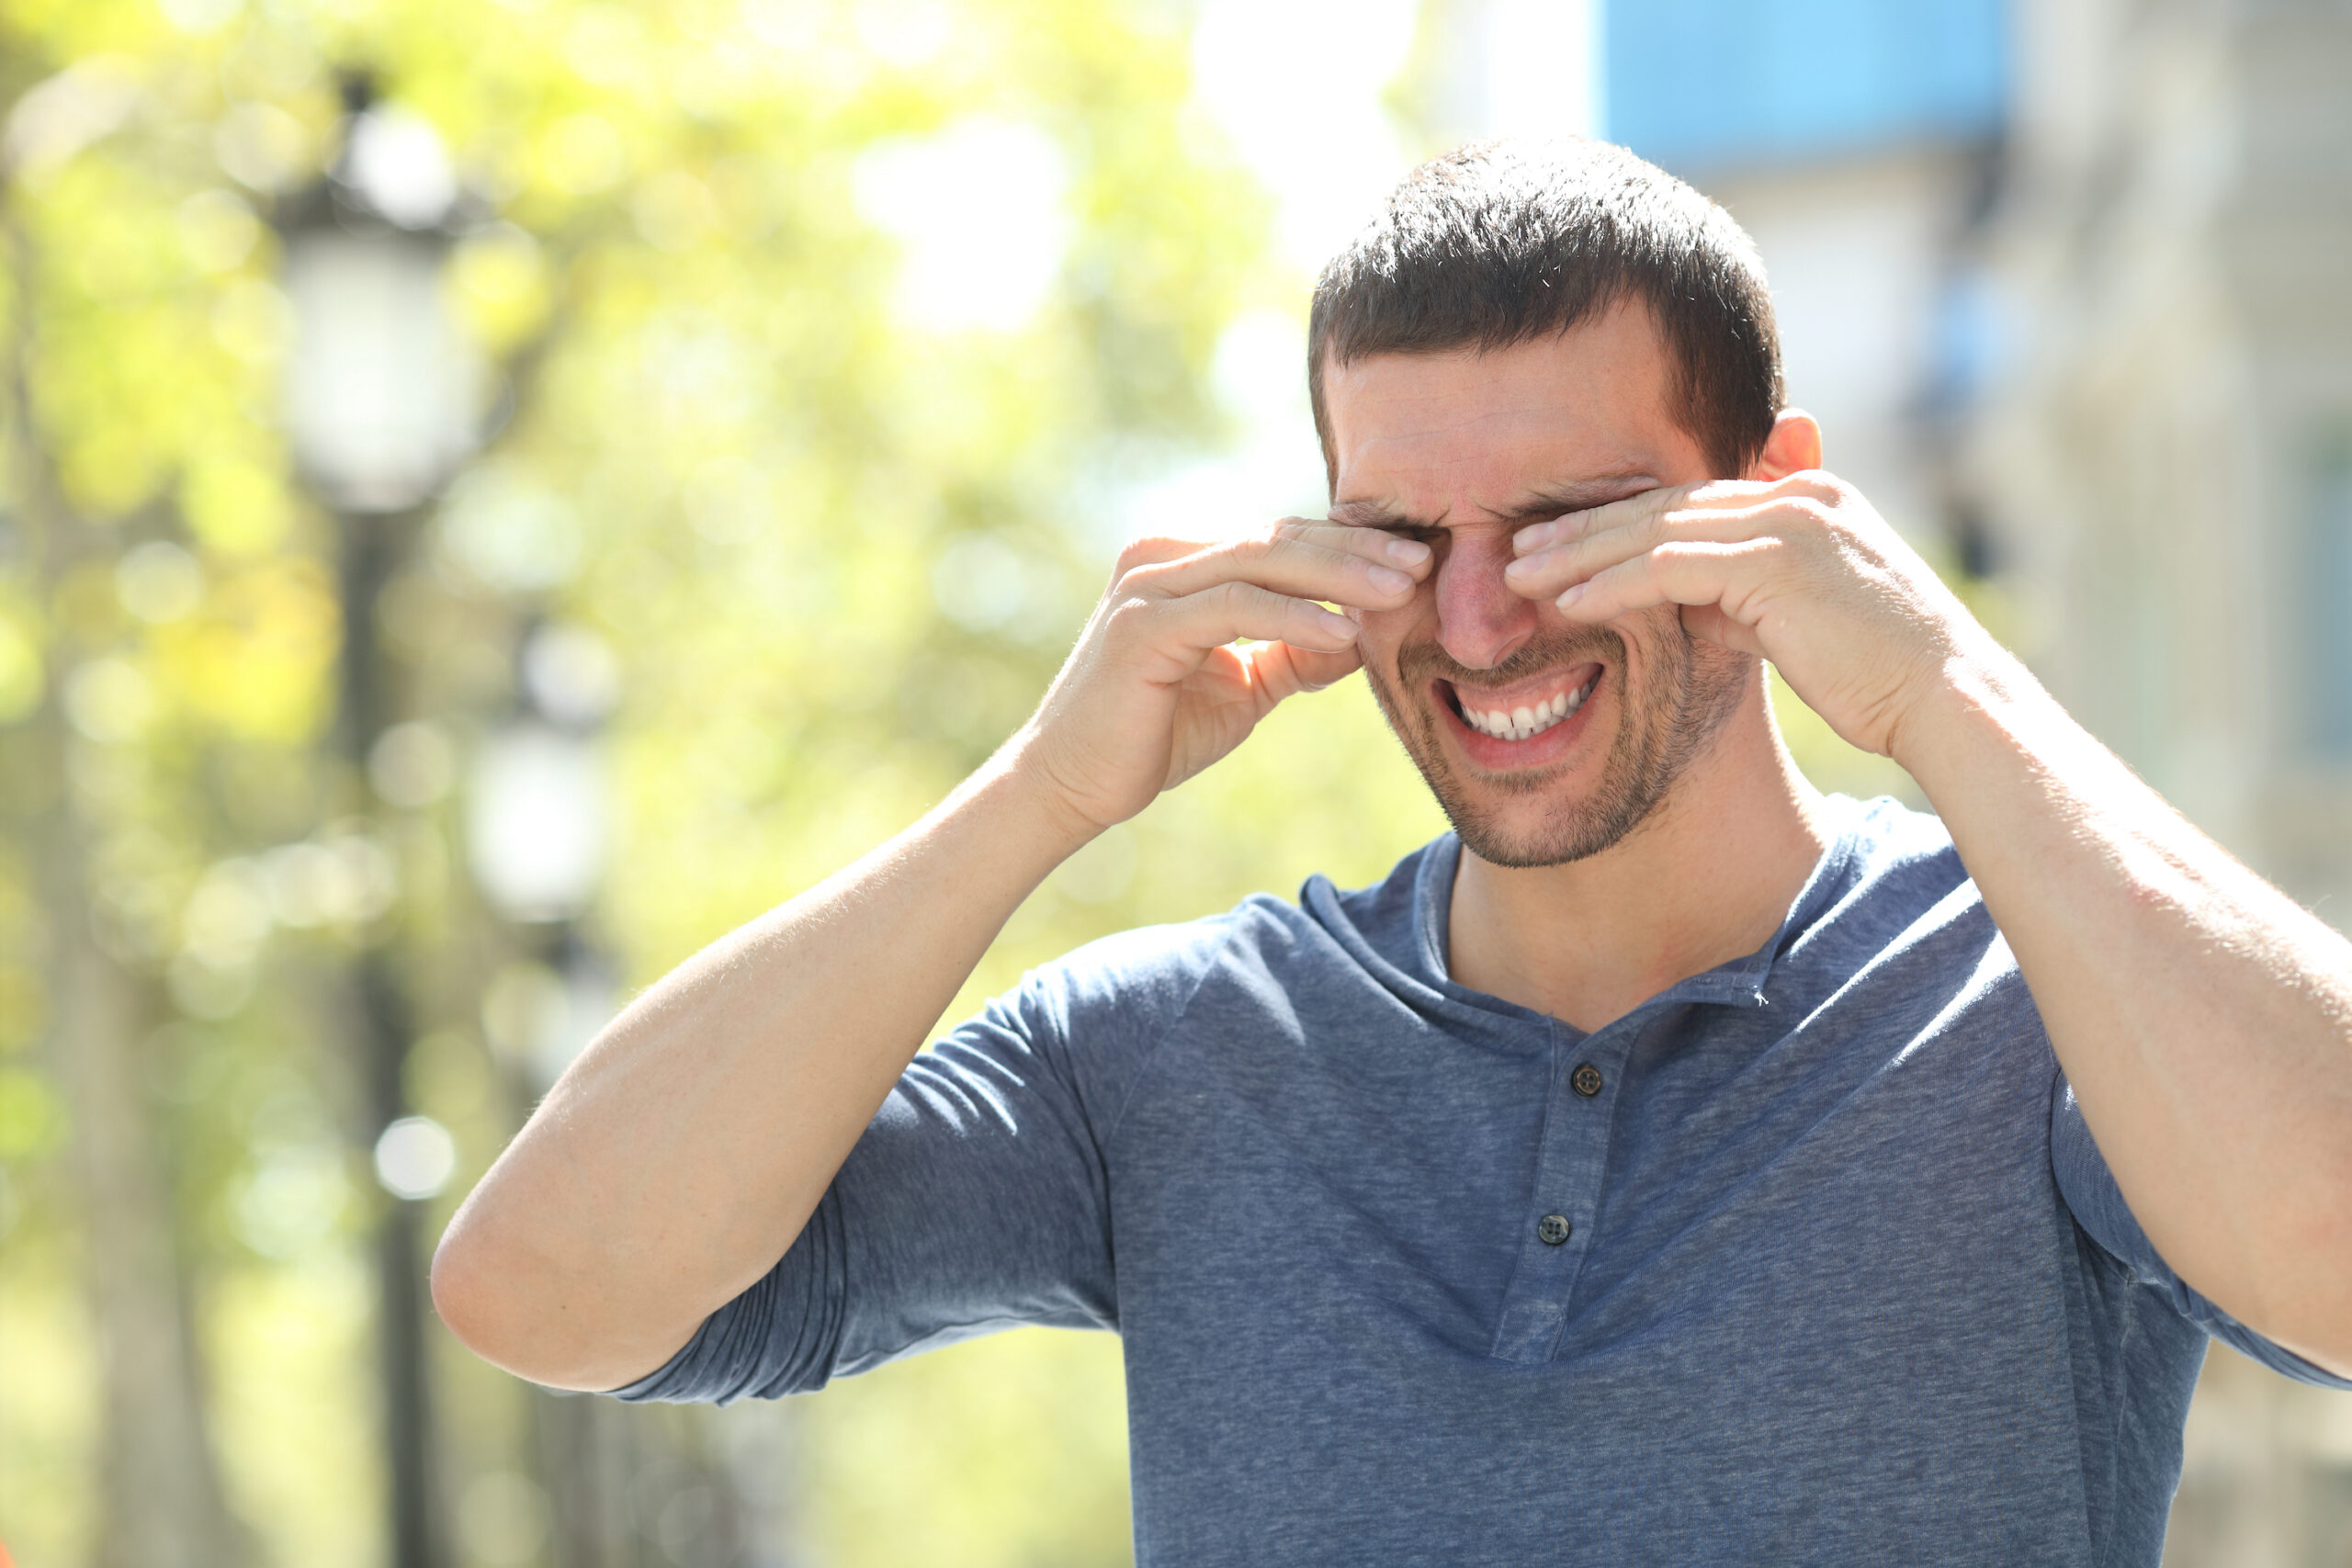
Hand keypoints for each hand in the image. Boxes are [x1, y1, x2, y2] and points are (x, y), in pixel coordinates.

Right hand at [1011, 520, 1432, 835]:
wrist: (1073, 786)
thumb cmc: (1154, 735)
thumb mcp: (1244, 688)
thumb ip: (1295, 654)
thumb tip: (1363, 635)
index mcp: (1185, 563)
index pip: (1283, 542)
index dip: (1353, 549)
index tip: (1419, 563)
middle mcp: (1162, 558)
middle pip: (1279, 539)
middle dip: (1358, 550)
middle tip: (1425, 563)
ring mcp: (1148, 586)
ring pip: (1261, 561)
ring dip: (1339, 575)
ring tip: (1401, 591)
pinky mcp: (1142, 625)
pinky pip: (1234, 607)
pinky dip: (1294, 617)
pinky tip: (1344, 633)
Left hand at [1502, 471, 1992, 759]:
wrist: (1945, 699)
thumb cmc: (1879, 676)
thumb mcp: (1797, 625)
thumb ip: (1743, 601)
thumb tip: (1688, 608)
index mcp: (1809, 495)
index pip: (1691, 497)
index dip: (1619, 518)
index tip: (1561, 540)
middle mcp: (1800, 492)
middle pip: (1664, 501)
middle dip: (1584, 525)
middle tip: (1519, 545)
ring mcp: (1791, 522)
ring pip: (1656, 528)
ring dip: (1581, 552)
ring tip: (1521, 574)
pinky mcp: (1777, 563)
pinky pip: (1671, 567)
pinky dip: (1614, 584)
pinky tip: (1570, 603)